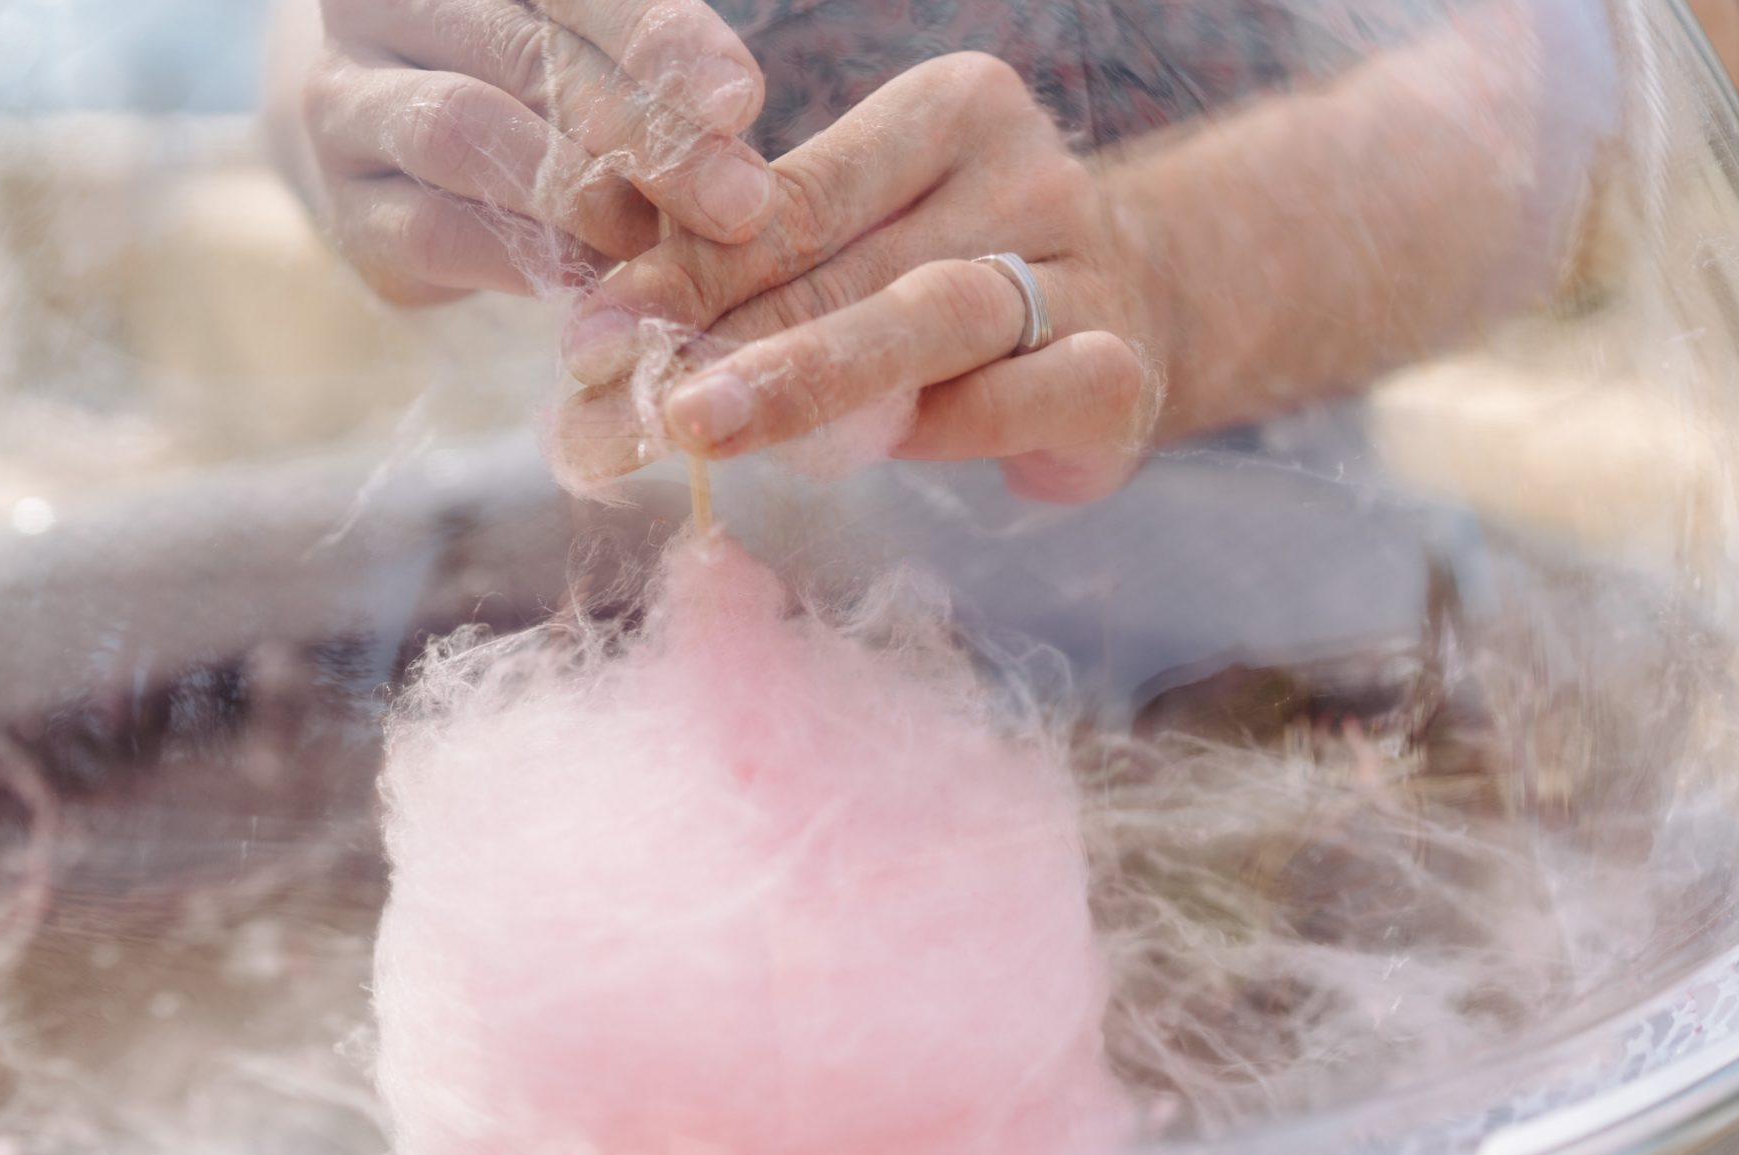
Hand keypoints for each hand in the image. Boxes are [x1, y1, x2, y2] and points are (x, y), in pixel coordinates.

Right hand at [301, 0, 780, 306]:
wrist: (402, 146)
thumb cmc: (538, 79)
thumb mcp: (591, 44)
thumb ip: (647, 60)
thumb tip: (729, 115)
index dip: (658, 40)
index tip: (742, 102)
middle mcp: (383, 6)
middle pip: (521, 57)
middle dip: (643, 133)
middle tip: (736, 200)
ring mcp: (347, 108)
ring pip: (460, 134)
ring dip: (578, 196)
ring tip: (658, 239)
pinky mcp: (350, 213)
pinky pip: (433, 232)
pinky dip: (524, 259)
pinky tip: (597, 279)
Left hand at [553, 52, 1161, 502]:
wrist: (1146, 318)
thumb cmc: (956, 281)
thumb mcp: (861, 248)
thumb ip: (756, 267)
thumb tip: (601, 323)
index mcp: (950, 112)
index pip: (795, 195)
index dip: (686, 267)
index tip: (592, 332)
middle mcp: (1025, 175)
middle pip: (844, 259)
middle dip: (717, 336)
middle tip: (617, 395)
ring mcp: (1083, 272)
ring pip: (922, 319)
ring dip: (800, 377)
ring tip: (697, 425)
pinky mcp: (1115, 376)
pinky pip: (1008, 402)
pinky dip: (929, 431)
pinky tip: (857, 458)